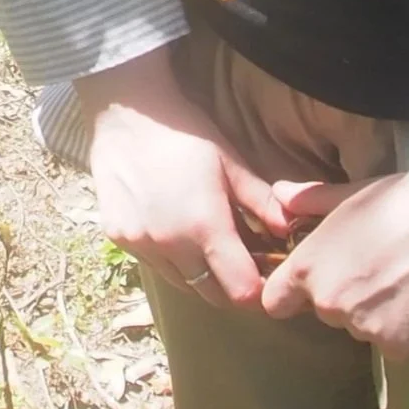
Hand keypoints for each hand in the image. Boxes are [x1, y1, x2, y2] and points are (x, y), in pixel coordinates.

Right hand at [82, 48, 294, 308]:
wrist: (126, 112)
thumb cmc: (186, 132)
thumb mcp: (230, 162)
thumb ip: (262, 201)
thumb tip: (290, 230)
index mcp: (205, 227)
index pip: (241, 291)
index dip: (260, 291)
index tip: (267, 275)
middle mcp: (170, 245)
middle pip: (212, 296)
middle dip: (232, 287)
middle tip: (242, 264)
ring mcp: (140, 245)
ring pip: (182, 285)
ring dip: (201, 277)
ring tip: (208, 247)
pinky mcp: (118, 239)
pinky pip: (155, 266)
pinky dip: (171, 261)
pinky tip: (175, 233)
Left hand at [258, 173, 408, 354]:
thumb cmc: (400, 201)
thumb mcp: (350, 194)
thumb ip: (310, 200)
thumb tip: (279, 194)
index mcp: (307, 268)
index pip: (275, 301)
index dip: (291, 295)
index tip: (313, 285)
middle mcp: (327, 303)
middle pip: (325, 312)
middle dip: (345, 296)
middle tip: (378, 268)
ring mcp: (360, 327)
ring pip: (360, 326)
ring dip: (375, 313)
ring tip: (404, 279)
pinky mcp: (395, 345)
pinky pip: (392, 342)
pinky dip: (404, 328)